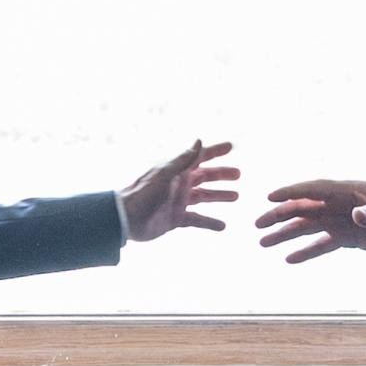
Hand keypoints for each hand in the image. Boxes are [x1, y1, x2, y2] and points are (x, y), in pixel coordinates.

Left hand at [117, 137, 239, 241]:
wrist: (126, 219)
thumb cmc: (143, 193)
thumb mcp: (165, 174)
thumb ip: (184, 159)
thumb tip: (199, 140)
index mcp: (176, 170)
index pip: (199, 157)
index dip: (215, 151)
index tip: (231, 146)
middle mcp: (179, 184)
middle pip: (205, 176)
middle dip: (222, 175)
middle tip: (238, 175)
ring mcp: (178, 202)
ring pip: (204, 196)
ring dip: (219, 196)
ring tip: (236, 196)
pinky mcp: (176, 219)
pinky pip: (197, 220)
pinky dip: (210, 223)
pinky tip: (223, 225)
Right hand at [255, 177, 365, 261]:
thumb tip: (357, 216)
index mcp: (345, 190)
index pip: (313, 189)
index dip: (291, 192)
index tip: (270, 197)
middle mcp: (336, 205)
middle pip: (302, 208)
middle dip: (279, 215)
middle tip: (258, 224)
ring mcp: (338, 221)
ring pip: (305, 227)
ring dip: (284, 234)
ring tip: (263, 242)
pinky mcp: (344, 238)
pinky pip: (320, 245)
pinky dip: (305, 251)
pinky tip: (288, 258)